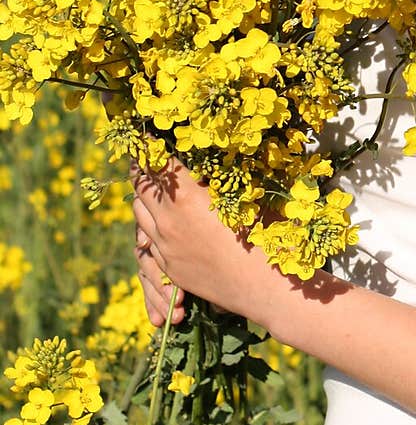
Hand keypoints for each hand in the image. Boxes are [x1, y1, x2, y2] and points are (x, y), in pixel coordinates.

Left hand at [130, 156, 271, 328]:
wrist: (266, 287)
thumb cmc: (265, 235)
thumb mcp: (243, 196)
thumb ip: (218, 178)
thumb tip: (208, 158)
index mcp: (187, 198)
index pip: (158, 163)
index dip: (150, 147)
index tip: (146, 136)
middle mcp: (168, 222)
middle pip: (141, 187)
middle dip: (140, 169)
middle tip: (141, 158)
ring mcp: (165, 247)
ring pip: (140, 214)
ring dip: (142, 197)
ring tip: (148, 186)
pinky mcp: (169, 269)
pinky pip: (149, 241)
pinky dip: (151, 225)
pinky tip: (160, 220)